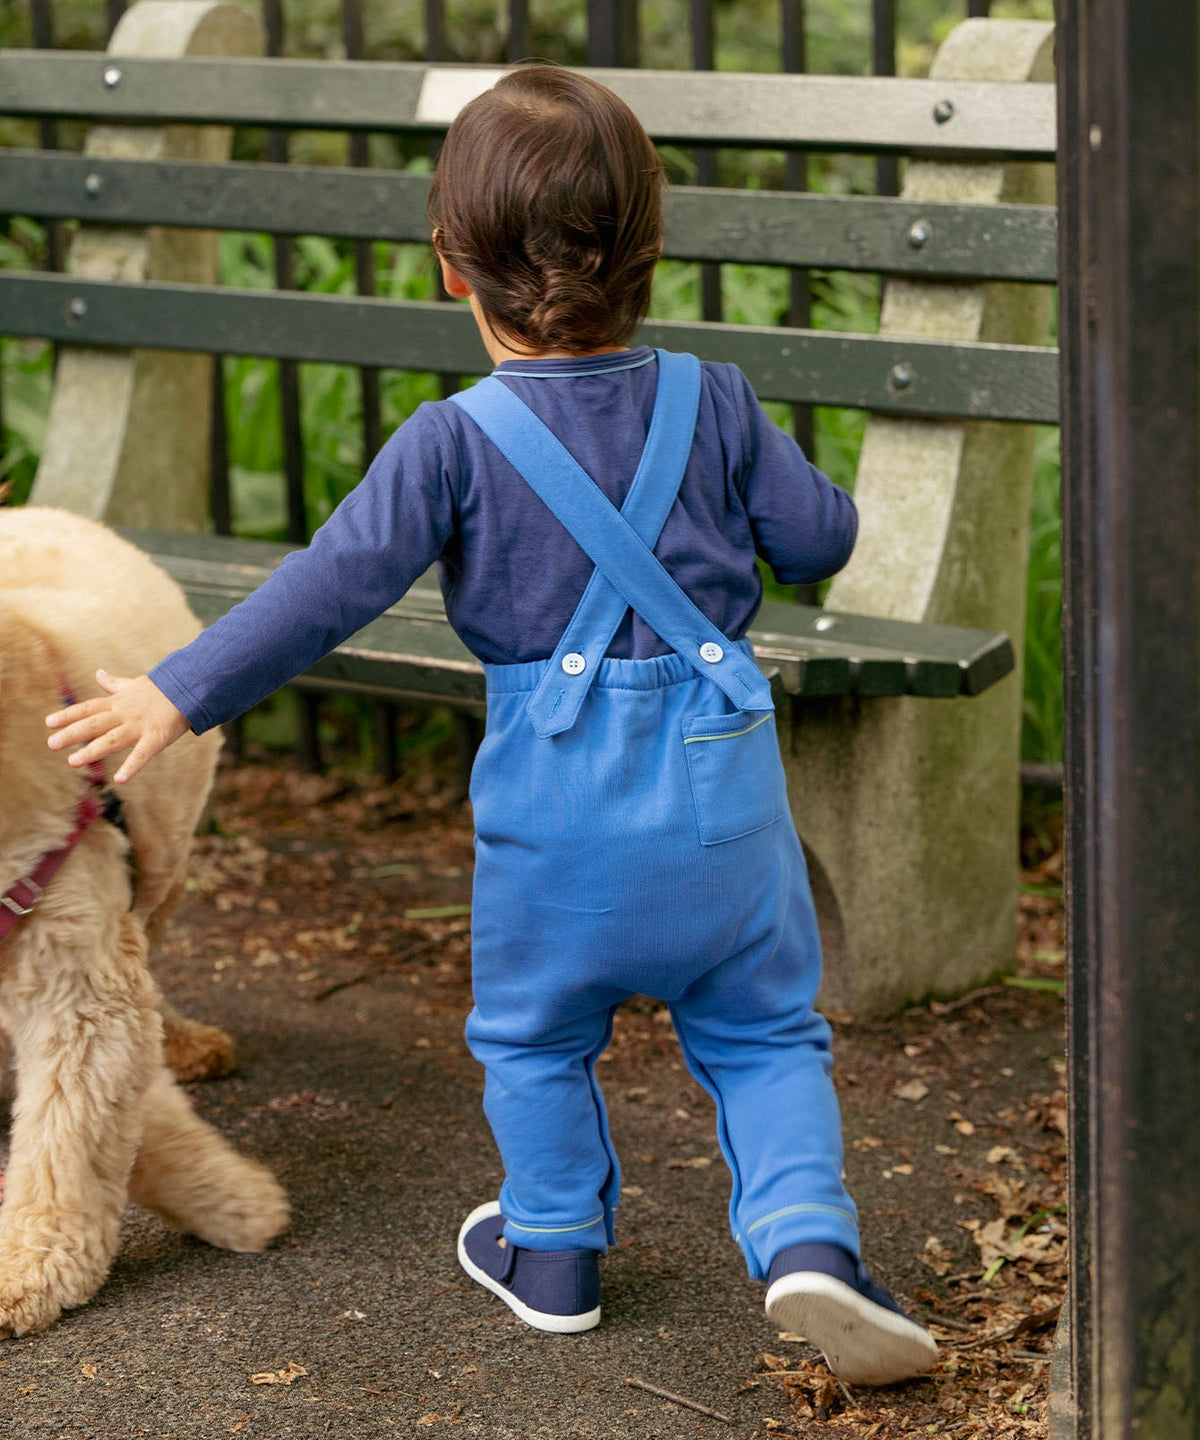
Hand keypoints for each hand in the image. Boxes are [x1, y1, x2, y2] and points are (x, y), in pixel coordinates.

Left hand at [45, 671, 189, 783]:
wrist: (189, 688)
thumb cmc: (161, 689)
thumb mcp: (133, 685)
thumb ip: (114, 684)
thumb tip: (98, 673)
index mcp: (118, 702)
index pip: (88, 708)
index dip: (68, 715)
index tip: (48, 723)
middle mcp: (124, 714)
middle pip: (94, 724)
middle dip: (72, 733)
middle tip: (51, 744)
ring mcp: (139, 726)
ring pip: (112, 739)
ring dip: (92, 750)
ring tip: (73, 761)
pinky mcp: (157, 737)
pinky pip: (142, 753)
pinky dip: (132, 766)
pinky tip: (120, 779)